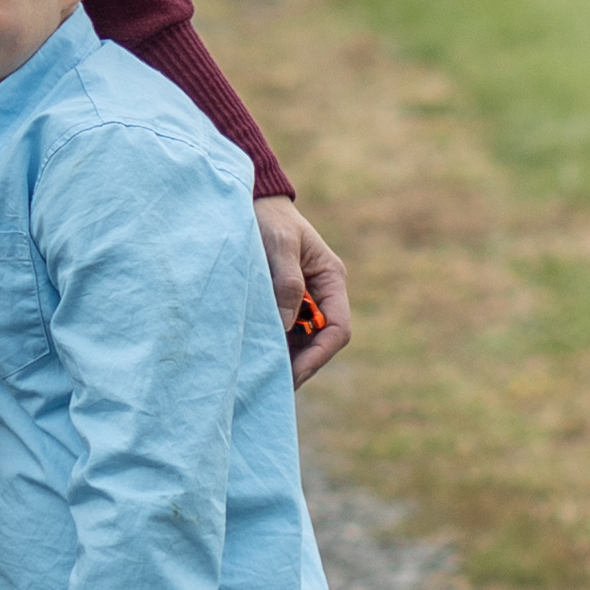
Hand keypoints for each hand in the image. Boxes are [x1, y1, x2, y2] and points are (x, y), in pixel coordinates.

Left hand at [255, 197, 350, 384]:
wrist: (252, 202)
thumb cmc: (269, 218)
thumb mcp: (279, 244)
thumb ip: (286, 282)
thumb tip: (287, 325)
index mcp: (331, 279)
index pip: (337, 328)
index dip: (318, 355)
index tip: (293, 374)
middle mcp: (322, 293)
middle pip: (320, 341)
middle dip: (301, 364)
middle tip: (272, 386)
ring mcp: (304, 299)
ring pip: (302, 339)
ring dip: (286, 358)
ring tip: (261, 379)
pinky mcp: (283, 301)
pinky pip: (284, 331)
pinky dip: (273, 346)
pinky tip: (255, 359)